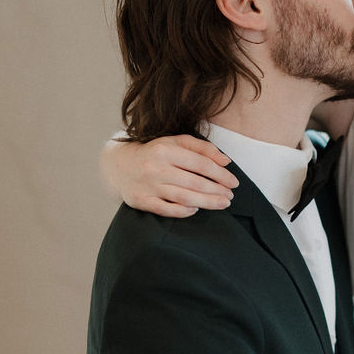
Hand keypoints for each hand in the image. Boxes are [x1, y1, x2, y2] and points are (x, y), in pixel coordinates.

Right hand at [100, 135, 238, 216]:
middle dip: (217, 190)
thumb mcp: (176, 142)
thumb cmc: (155, 152)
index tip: (234, 182)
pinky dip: (183, 211)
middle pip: (194, 182)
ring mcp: (148, 186)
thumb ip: (202, 148)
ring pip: (183, 197)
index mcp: (166, 150)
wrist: (120, 164)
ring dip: (207, 202)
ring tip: (222, 204)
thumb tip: (226, 161)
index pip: (201, 163)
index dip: (221, 174)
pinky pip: (166, 209)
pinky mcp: (141, 201)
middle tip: (230, 196)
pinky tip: (196, 209)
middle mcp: (156, 167)